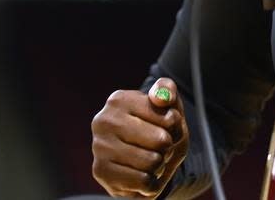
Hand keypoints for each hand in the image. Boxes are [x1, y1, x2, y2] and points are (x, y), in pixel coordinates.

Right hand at [91, 78, 189, 197]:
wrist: (142, 160)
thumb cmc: (157, 128)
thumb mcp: (169, 107)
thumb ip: (168, 92)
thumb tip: (160, 97)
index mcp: (120, 99)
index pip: (169, 118)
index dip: (176, 127)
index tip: (167, 126)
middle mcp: (104, 120)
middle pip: (161, 140)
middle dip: (167, 147)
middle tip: (159, 146)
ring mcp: (99, 146)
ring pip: (152, 162)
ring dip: (159, 165)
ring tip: (150, 159)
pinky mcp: (100, 171)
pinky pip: (142, 181)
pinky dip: (149, 182)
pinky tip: (141, 174)